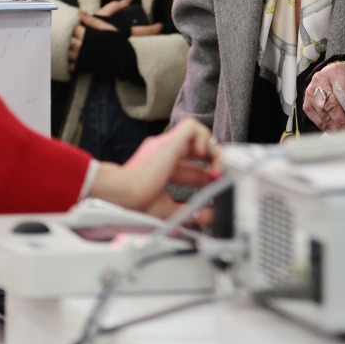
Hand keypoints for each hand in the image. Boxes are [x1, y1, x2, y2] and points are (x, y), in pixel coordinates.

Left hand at [69, 0, 130, 72]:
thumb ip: (92, 20)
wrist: (124, 61)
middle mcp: (81, 46)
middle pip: (70, 40)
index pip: (75, 29)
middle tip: (81, 40)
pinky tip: (79, 60)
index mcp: (87, 35)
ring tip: (80, 50)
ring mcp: (80, 57)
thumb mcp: (107, 28)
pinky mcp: (82, 67)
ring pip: (68, 52)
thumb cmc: (117, 43)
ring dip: (72, 51)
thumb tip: (79, 12)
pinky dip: (73, 63)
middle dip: (74, 39)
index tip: (84, 31)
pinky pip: (71, 65)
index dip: (79, 29)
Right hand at [88, 118, 220, 216]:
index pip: (191, 169)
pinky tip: (204, 155)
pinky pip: (193, 126)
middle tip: (221, 176)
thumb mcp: (170, 212)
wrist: (123, 198)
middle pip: (196, 151)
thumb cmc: (136, 207)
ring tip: (217, 167)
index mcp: (160, 172)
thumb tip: (211, 217)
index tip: (217, 186)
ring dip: (213, 150)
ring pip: (197, 135)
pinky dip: (204, 138)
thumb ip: (190, 213)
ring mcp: (166, 145)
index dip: (208, 176)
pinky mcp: (170, 139)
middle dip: (214, 162)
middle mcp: (163, 155)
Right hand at [301, 61, 344, 132]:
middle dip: (343, 122)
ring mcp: (311, 94)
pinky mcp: (307, 105)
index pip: (343, 93)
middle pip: (331, 106)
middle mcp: (320, 81)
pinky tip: (336, 132)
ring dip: (336, 128)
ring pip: (324, 115)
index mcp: (336, 72)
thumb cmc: (342, 79)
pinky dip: (328, 128)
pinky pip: (318, 120)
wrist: (327, 74)